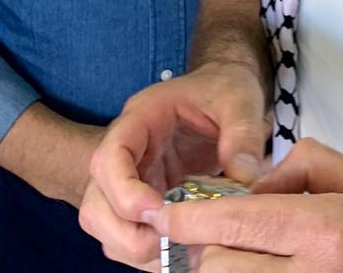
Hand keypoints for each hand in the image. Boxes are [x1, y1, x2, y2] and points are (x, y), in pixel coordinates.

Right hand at [81, 63, 267, 268]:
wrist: (225, 93)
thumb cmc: (225, 89)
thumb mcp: (240, 98)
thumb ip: (243, 133)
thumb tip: (245, 178)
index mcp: (142, 118)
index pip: (109, 157)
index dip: (124, 191)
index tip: (157, 210)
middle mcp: (128, 152)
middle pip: (97, 204)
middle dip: (127, 232)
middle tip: (172, 240)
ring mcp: (133, 180)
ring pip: (106, 227)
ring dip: (137, 248)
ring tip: (182, 249)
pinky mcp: (145, 201)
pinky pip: (130, 237)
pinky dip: (151, 254)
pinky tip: (184, 251)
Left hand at [149, 138, 342, 272]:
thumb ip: (300, 167)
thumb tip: (255, 185)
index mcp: (323, 230)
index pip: (235, 223)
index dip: (190, 217)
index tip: (164, 211)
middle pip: (219, 266)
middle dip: (204, 246)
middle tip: (204, 228)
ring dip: (223, 267)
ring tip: (235, 246)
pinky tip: (259, 263)